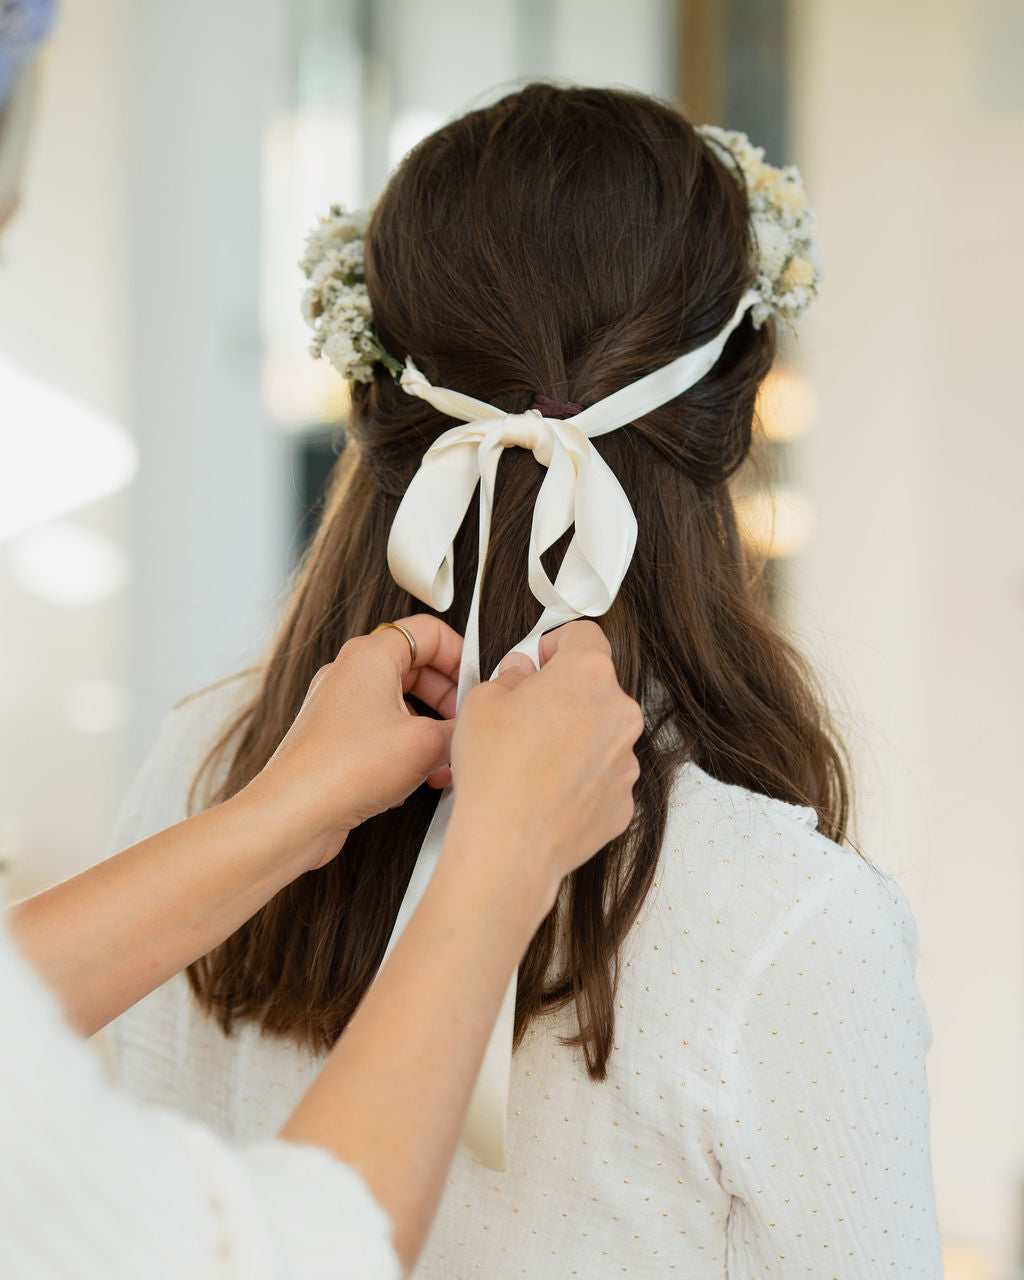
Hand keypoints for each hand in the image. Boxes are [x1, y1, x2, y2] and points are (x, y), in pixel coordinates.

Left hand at [243, 615, 462, 870]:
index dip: (460, 655)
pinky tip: (420, 778)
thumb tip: (474, 728)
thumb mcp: (425, 744)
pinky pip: (380, 730)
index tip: (477, 681)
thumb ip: (460, 728)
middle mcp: (349, 673)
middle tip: (464, 720)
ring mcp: (337, 706)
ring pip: (398, 702)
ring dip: (429, 727)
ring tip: (445, 757)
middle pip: (415, 666)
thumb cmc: (342, 770)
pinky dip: (405, 747)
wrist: (294, 814)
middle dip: (447, 696)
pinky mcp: (333, 738)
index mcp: (370, 656)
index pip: (429, 631)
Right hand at [446, 620, 643, 920]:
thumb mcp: (482, 701)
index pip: (584, 636)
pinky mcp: (623, 800)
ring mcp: (626, 760)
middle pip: (594, 687)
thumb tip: (521, 676)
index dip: (556, 643)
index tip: (540, 658)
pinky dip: (579, 777)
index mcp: (588, 675)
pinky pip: (601, 775)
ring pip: (599, 733)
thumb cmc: (497, 773)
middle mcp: (619, 713)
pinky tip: (545, 789)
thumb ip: (510, 677)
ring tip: (531, 759)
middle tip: (525, 713)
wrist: (510, 846)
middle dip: (562, 695)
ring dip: (573, 737)